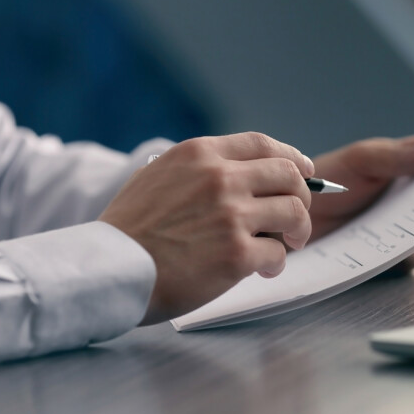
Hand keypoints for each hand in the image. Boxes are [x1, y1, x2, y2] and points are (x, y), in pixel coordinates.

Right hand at [99, 132, 313, 323]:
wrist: (109, 269)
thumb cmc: (128, 229)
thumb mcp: (157, 176)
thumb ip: (198, 170)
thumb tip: (238, 174)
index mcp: (200, 155)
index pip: (262, 144)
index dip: (292, 156)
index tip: (304, 171)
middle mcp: (220, 178)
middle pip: (289, 175)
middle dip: (301, 196)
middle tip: (294, 218)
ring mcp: (230, 215)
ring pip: (294, 212)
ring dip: (297, 231)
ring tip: (287, 244)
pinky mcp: (235, 254)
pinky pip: (277, 252)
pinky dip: (276, 262)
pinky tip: (263, 269)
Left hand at [307, 136, 413, 270]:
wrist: (294, 217)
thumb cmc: (327, 181)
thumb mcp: (361, 160)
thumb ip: (398, 156)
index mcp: (405, 166)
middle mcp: (408, 198)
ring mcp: (401, 228)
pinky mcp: (390, 255)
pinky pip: (411, 258)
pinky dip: (410, 254)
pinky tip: (399, 249)